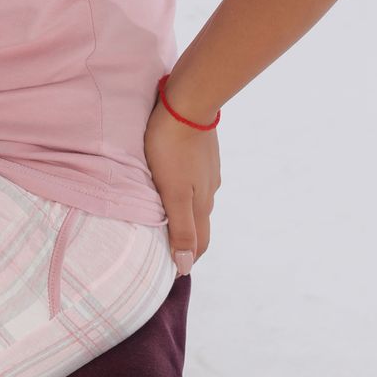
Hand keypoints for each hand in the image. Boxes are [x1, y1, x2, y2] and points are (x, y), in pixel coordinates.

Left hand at [143, 92, 220, 272]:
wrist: (188, 105)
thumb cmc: (172, 149)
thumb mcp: (173, 193)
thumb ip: (181, 229)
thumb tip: (186, 267)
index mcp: (202, 205)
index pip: (199, 244)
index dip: (187, 260)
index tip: (172, 271)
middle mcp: (210, 192)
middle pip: (200, 225)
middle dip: (187, 241)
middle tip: (167, 250)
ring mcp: (209, 172)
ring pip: (198, 201)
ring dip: (186, 214)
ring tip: (165, 218)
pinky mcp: (204, 155)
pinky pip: (196, 181)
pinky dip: (185, 192)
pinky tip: (173, 185)